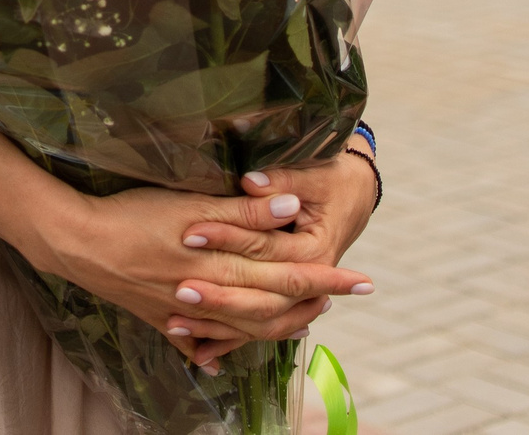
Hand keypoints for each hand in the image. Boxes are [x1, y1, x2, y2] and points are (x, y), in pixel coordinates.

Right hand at [24, 184, 371, 367]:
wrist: (75, 242)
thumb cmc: (132, 214)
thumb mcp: (190, 204)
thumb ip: (244, 212)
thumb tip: (292, 209)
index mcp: (221, 266)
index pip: (287, 275)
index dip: (326, 278)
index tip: (362, 279)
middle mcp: (208, 296)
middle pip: (271, 307)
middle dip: (312, 302)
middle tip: (345, 295)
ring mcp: (184, 314)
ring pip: (242, 328)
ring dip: (277, 324)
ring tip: (304, 319)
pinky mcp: (160, 319)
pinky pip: (200, 341)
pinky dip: (221, 347)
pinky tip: (225, 355)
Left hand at [168, 155, 380, 363]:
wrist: (353, 196)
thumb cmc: (330, 183)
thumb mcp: (310, 176)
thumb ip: (278, 183)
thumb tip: (250, 181)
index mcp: (315, 250)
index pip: (265, 248)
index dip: (227, 239)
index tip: (189, 234)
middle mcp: (308, 282)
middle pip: (262, 297)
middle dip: (218, 296)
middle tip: (179, 290)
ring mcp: (298, 299)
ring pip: (257, 323)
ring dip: (217, 325)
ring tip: (175, 324)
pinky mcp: (285, 303)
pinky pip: (254, 330)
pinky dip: (226, 341)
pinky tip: (197, 353)